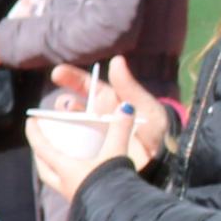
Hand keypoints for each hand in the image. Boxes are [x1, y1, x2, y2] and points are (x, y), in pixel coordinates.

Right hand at [50, 56, 175, 164]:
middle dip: (63, 104)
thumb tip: (116, 60)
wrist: (164, 160)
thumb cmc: (156, 129)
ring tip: (58, 125)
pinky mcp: (92, 156)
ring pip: (69, 127)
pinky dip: (62, 146)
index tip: (57, 74)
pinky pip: (73, 149)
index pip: (87, 87)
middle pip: (73, 108)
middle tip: (63, 105)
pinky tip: (56, 146)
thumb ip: (128, 85)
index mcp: (109, 102)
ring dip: (60, 125)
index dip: (71, 78)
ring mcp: (93, 137)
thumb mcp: (144, 105)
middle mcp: (98, 118)